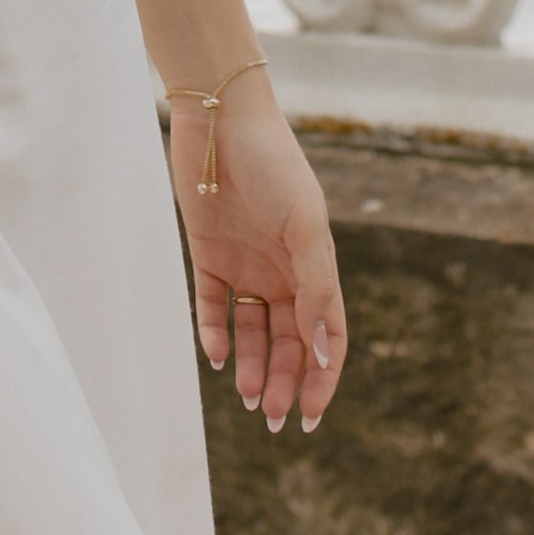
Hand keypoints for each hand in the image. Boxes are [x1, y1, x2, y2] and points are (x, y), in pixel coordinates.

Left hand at [169, 77, 345, 438]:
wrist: (220, 117)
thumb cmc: (273, 164)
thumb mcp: (305, 225)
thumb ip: (315, 287)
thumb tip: (321, 352)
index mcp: (313, 265)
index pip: (325, 335)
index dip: (323, 376)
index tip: (311, 414)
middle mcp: (282, 270)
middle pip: (289, 341)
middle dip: (285, 381)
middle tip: (274, 417)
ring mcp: (245, 264)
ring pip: (252, 331)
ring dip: (253, 366)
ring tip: (249, 397)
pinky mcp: (207, 254)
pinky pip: (211, 306)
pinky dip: (215, 333)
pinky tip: (218, 356)